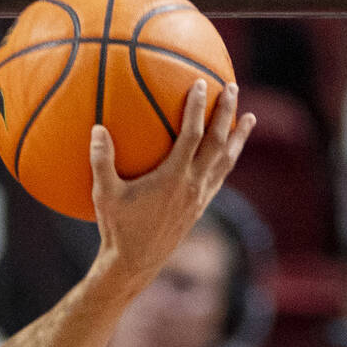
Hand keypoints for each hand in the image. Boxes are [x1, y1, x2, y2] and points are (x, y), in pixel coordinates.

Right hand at [90, 80, 254, 282]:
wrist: (136, 262)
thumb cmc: (117, 227)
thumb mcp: (104, 193)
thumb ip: (101, 160)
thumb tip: (98, 128)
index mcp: (173, 177)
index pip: (192, 135)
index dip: (198, 108)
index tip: (201, 84)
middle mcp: (193, 185)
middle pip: (218, 142)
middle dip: (227, 113)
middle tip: (232, 88)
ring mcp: (200, 197)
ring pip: (227, 161)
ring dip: (238, 137)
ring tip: (248, 117)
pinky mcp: (200, 207)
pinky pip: (220, 176)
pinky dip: (227, 159)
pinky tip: (227, 152)